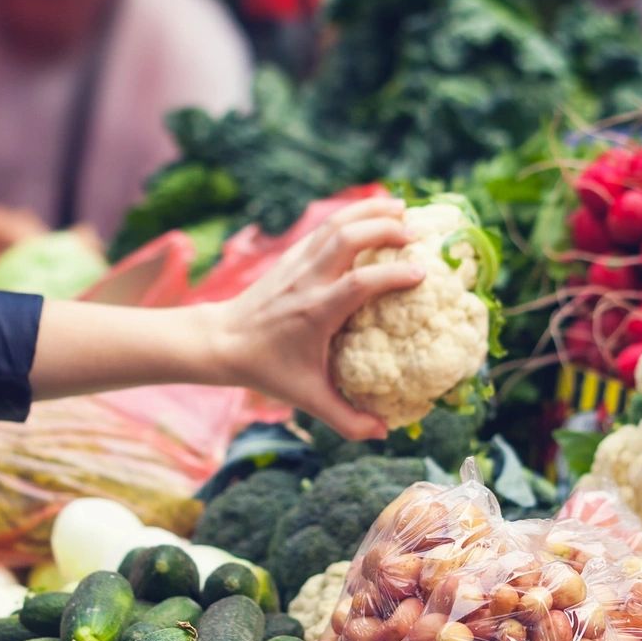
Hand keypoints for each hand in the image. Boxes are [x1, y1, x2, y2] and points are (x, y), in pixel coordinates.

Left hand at [202, 195, 422, 439]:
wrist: (221, 342)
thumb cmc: (266, 370)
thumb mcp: (306, 398)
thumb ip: (345, 419)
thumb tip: (383, 432)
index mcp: (315, 311)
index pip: (358, 283)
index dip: (391, 275)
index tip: (421, 273)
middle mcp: (307, 280)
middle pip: (347, 237)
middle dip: (384, 227)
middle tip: (416, 231)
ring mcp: (296, 264)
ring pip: (334, 224)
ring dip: (369, 211)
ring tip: (401, 207)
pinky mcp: (290, 256)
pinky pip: (323, 227)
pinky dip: (350, 215)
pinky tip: (371, 213)